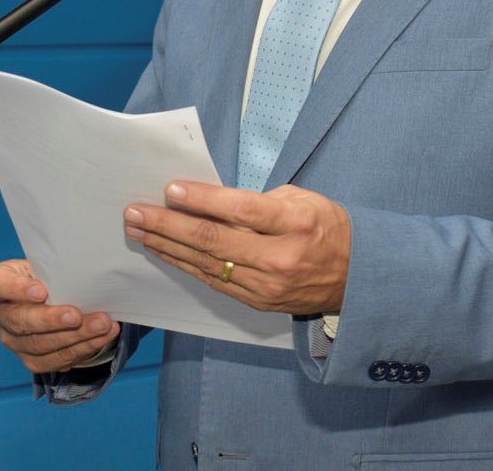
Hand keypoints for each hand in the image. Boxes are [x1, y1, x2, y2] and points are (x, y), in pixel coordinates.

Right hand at [0, 259, 120, 373]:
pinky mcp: (32, 359)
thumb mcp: (51, 265)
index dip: (18, 289)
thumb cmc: (53, 276)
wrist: (60, 298)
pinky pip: (56, 359)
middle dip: (51, 320)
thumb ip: (59, 267)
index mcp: (0, 283)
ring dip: (75, 336)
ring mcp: (14, 340)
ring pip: (40, 345)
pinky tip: (103, 336)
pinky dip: (83, 347)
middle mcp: (1, 314)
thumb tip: (87, 265)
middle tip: (76, 315)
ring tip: (102, 324)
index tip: (42, 291)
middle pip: (20, 321)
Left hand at [123, 181, 350, 314]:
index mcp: (295, 223)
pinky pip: (214, 281)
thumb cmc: (327, 227)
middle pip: (214, 240)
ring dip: (168, 247)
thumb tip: (210, 201)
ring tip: (137, 231)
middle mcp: (280, 258)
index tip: (170, 189)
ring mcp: (267, 286)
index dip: (203, 200)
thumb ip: (260, 201)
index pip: (241, 210)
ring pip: (207, 264)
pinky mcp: (257, 302)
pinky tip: (164, 252)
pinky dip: (186, 265)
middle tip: (135, 213)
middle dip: (169, 225)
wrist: (357, 277)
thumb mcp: (304, 200)